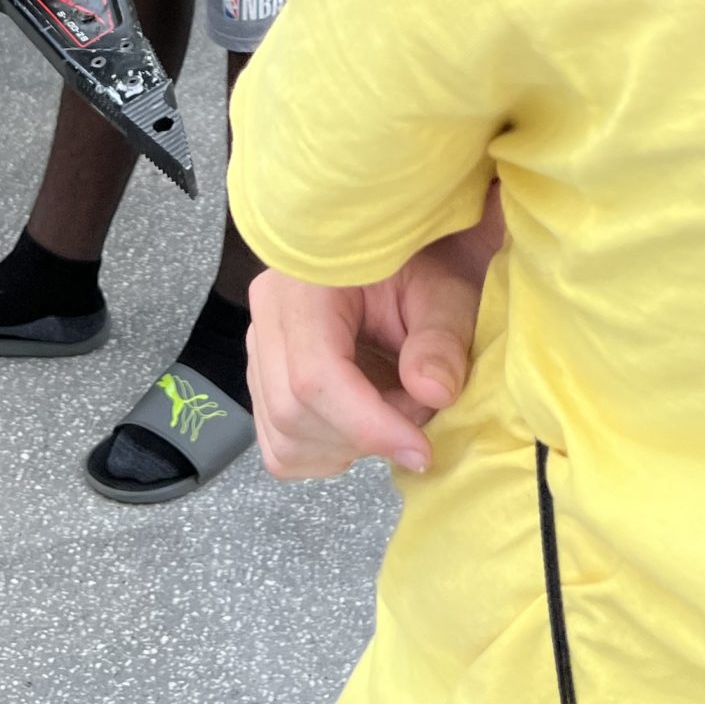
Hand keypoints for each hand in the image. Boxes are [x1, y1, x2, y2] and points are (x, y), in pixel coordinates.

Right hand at [248, 191, 503, 481]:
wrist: (397, 250)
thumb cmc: (421, 264)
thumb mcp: (445, 289)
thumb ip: (442, 338)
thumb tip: (432, 393)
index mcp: (303, 285)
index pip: (314, 375)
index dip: (366, 424)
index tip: (421, 450)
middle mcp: (266, 318)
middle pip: (292, 413)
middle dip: (362, 436)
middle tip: (417, 412)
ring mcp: (260, 352)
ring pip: (284, 439)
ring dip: (348, 448)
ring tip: (393, 411)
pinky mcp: (266, 381)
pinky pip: (280, 446)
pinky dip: (327, 453)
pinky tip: (363, 422)